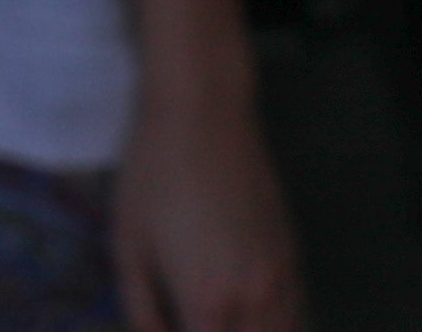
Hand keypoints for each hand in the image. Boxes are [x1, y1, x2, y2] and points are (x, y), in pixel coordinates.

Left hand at [115, 72, 304, 331]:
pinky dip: (273, 323)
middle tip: (187, 314)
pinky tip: (243, 310)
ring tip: (212, 313)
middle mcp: (254, 298)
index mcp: (207, 301)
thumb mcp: (128, 244)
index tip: (168, 325)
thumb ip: (141, 308)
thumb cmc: (152, 174)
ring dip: (245, 330)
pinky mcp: (292, 254)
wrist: (202, 113)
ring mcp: (282, 277)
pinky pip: (293, 312)